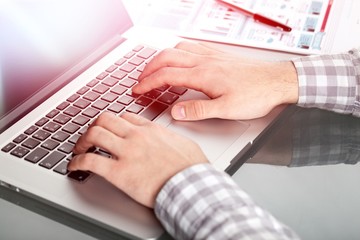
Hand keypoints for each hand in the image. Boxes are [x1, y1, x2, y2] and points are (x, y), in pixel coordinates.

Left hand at [68, 112, 207, 207]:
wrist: (191, 185)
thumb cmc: (191, 168)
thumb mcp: (183, 143)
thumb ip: (170, 137)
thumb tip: (167, 138)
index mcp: (151, 130)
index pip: (125, 117)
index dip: (113, 122)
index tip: (109, 129)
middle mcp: (136, 136)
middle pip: (105, 120)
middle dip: (93, 126)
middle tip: (90, 136)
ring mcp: (126, 152)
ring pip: (94, 134)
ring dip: (82, 141)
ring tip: (79, 149)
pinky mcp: (119, 173)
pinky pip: (91, 161)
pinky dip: (77, 162)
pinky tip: (74, 166)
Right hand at [133, 41, 297, 120]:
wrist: (278, 81)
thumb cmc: (257, 94)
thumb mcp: (227, 109)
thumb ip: (199, 111)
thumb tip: (176, 112)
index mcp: (203, 75)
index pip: (166, 76)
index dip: (148, 83)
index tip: (137, 90)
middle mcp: (204, 61)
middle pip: (167, 58)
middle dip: (149, 68)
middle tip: (141, 80)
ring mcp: (212, 56)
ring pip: (178, 49)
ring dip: (162, 58)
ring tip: (155, 69)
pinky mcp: (219, 55)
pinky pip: (192, 47)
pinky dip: (178, 51)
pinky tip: (181, 58)